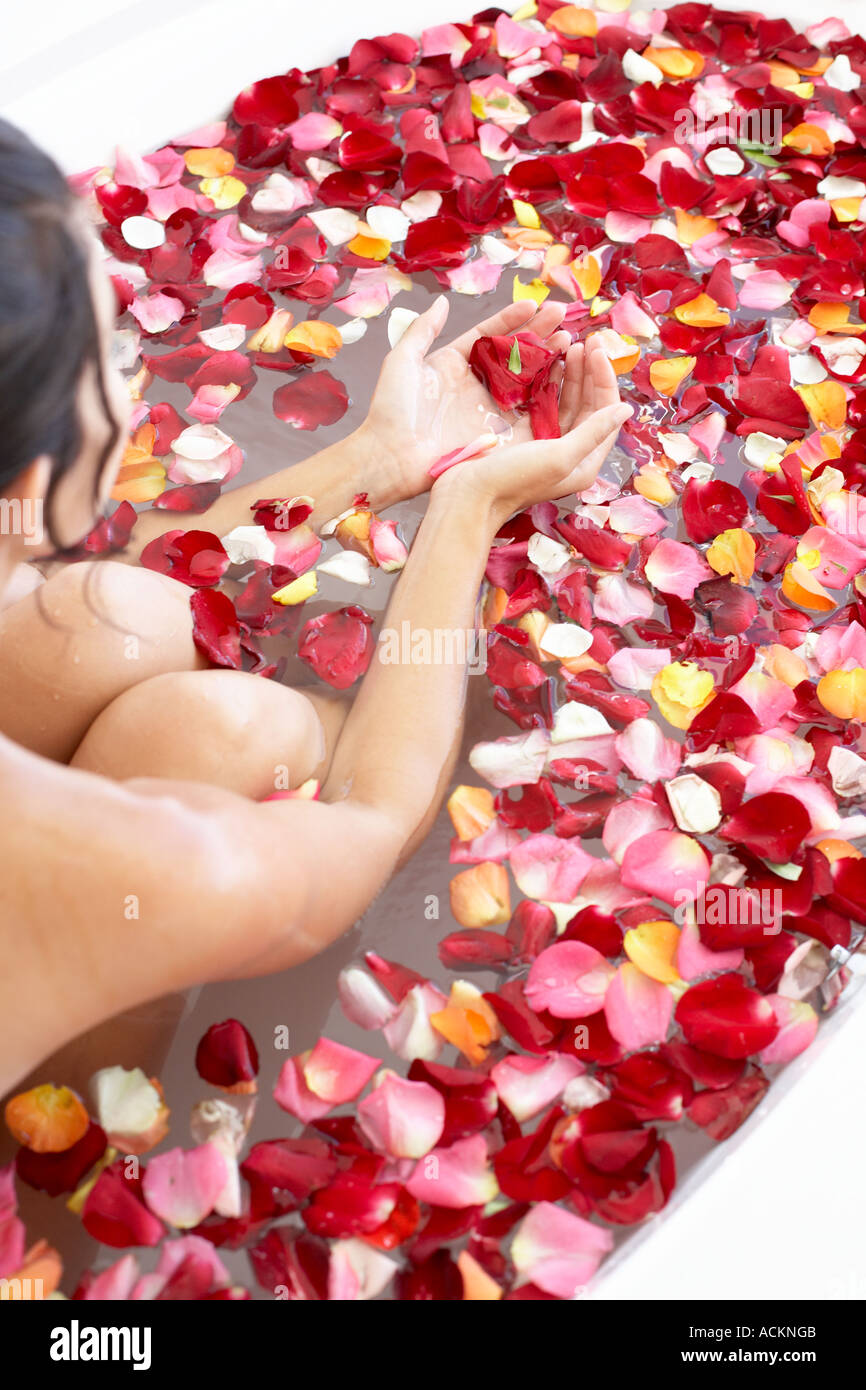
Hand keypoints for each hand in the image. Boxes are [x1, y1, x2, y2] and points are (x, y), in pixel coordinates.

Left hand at [359, 296, 572, 501]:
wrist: (391, 459)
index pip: (490, 335)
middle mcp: (476, 385)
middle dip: (539, 335)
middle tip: (562, 317)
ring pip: (527, 380)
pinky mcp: (498, 435)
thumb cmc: (391, 410)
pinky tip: (563, 376)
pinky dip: (546, 394)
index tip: (534, 304)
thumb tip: (441, 302)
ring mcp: (489, 410)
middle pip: (514, 354)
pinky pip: (528, 411)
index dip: (511, 319)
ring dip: (548, 360)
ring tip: (568, 341)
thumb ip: (423, 329)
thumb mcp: (403, 361)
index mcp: (455, 364)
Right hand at [431, 333, 631, 528]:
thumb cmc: (513, 480)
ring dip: (571, 372)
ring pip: (566, 398)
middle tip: (588, 339)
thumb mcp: (560, 456)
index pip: (605, 412)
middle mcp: (569, 450)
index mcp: (584, 461)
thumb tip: (626, 408)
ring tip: (570, 343)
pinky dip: (548, 379)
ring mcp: (546, 440)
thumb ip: (594, 432)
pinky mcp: (523, 432)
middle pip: (588, 403)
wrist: (466, 495)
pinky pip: (543, 400)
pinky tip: (547, 359)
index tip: (596, 348)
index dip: (604, 378)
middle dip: (590, 370)